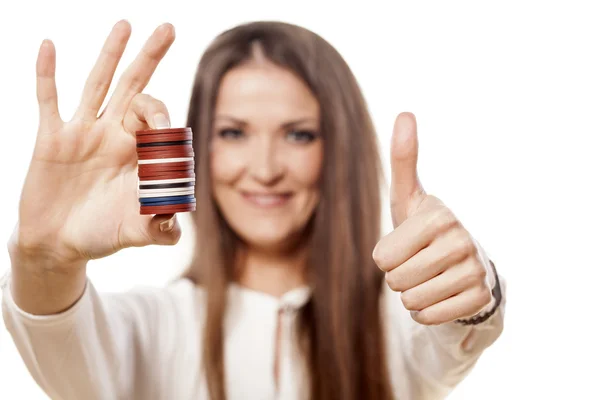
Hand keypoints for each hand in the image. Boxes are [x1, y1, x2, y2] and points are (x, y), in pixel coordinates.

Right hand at [14, 20, 180, 264]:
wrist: (58, 244)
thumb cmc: (101, 234)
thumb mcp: (136, 233)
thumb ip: (161, 230)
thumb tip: (177, 227)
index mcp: (138, 153)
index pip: (158, 120)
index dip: (165, 119)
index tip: (166, 135)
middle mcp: (113, 135)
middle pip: (135, 88)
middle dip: (151, 58)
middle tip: (168, 28)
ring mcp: (82, 133)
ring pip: (98, 84)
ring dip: (110, 54)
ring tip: (125, 24)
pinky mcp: (51, 139)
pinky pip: (47, 100)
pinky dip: (46, 74)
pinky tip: (48, 46)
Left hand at [373, 113, 492, 324]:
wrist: (464, 261)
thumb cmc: (425, 228)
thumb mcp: (409, 197)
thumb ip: (403, 159)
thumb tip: (406, 112)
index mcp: (437, 215)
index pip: (381, 259)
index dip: (387, 257)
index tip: (407, 244)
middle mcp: (460, 240)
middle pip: (395, 281)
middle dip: (399, 276)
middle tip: (419, 261)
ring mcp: (474, 271)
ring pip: (411, 302)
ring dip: (413, 294)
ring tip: (430, 275)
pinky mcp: (480, 297)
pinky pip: (429, 317)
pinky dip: (428, 311)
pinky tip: (441, 292)